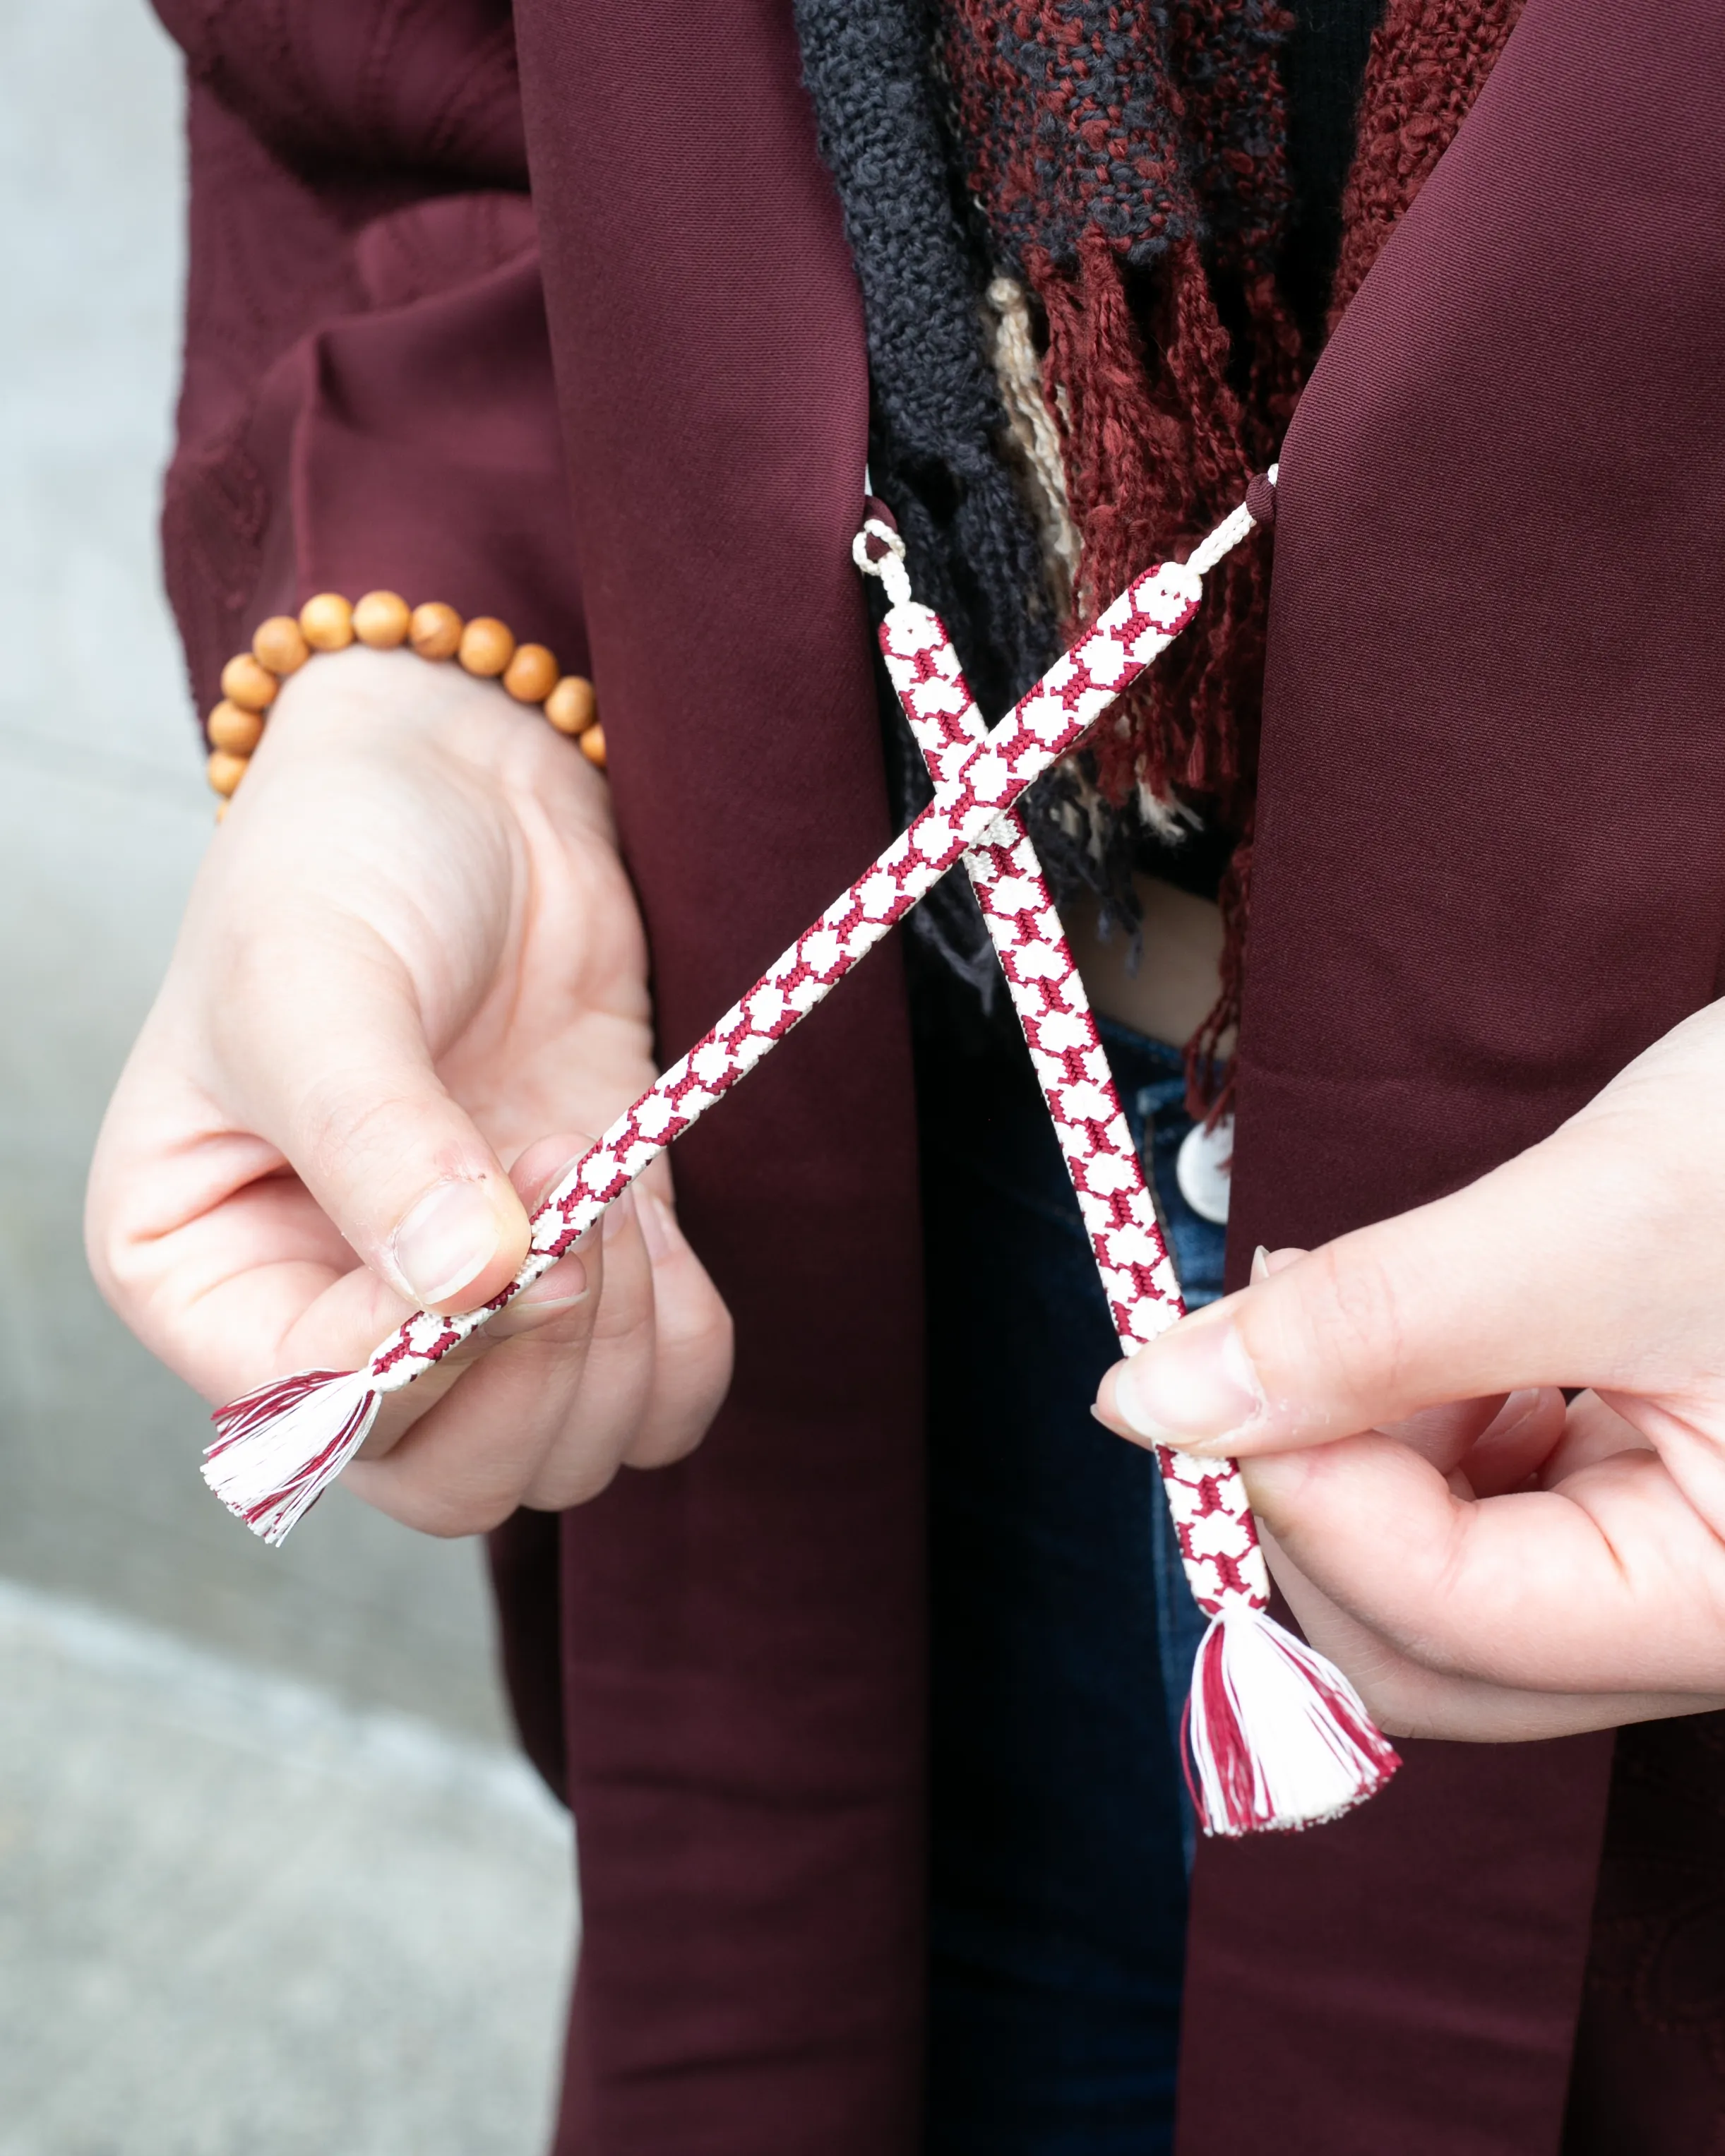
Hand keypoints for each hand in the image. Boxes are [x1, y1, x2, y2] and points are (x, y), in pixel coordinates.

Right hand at [88, 646, 732, 1535]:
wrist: (468, 781)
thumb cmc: (340, 864)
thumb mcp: (311, 985)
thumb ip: (376, 1141)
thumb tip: (466, 1287)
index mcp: (205, 1278)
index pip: (313, 1423)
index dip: (429, 1359)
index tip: (507, 1223)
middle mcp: (329, 1322)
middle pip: (451, 1482)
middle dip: (541, 1374)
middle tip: (573, 1212)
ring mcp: (467, 1309)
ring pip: (566, 1460)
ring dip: (619, 1345)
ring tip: (603, 1177)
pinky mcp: (584, 1271)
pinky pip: (659, 1398)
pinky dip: (685, 1336)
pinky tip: (651, 1210)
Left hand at [1094, 1002, 1724, 1738]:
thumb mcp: (1598, 1223)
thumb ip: (1368, 1325)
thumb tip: (1147, 1403)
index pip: (1448, 1627)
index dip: (1298, 1497)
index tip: (1200, 1366)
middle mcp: (1709, 1616)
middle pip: (1429, 1644)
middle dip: (1310, 1501)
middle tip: (1243, 1348)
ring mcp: (1683, 1555)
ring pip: (1440, 1573)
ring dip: (1351, 1446)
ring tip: (1327, 1294)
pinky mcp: (1658, 1484)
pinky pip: (1489, 1497)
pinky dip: (1408, 1414)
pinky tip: (1389, 1312)